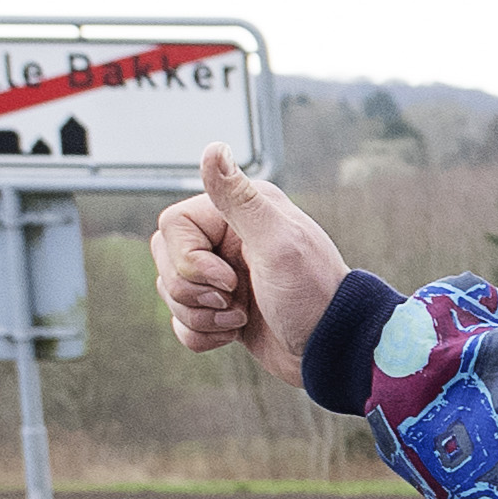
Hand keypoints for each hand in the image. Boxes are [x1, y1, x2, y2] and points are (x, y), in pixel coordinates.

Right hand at [157, 153, 348, 362]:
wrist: (332, 351)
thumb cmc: (313, 296)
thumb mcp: (278, 243)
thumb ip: (240, 198)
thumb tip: (213, 147)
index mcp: (240, 212)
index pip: (172, 225)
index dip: (189, 259)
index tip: (228, 279)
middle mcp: (228, 238)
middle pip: (165, 259)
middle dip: (191, 291)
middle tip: (235, 300)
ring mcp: (222, 276)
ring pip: (171, 292)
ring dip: (201, 316)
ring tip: (241, 318)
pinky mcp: (221, 309)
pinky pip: (182, 321)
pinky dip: (203, 334)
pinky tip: (236, 333)